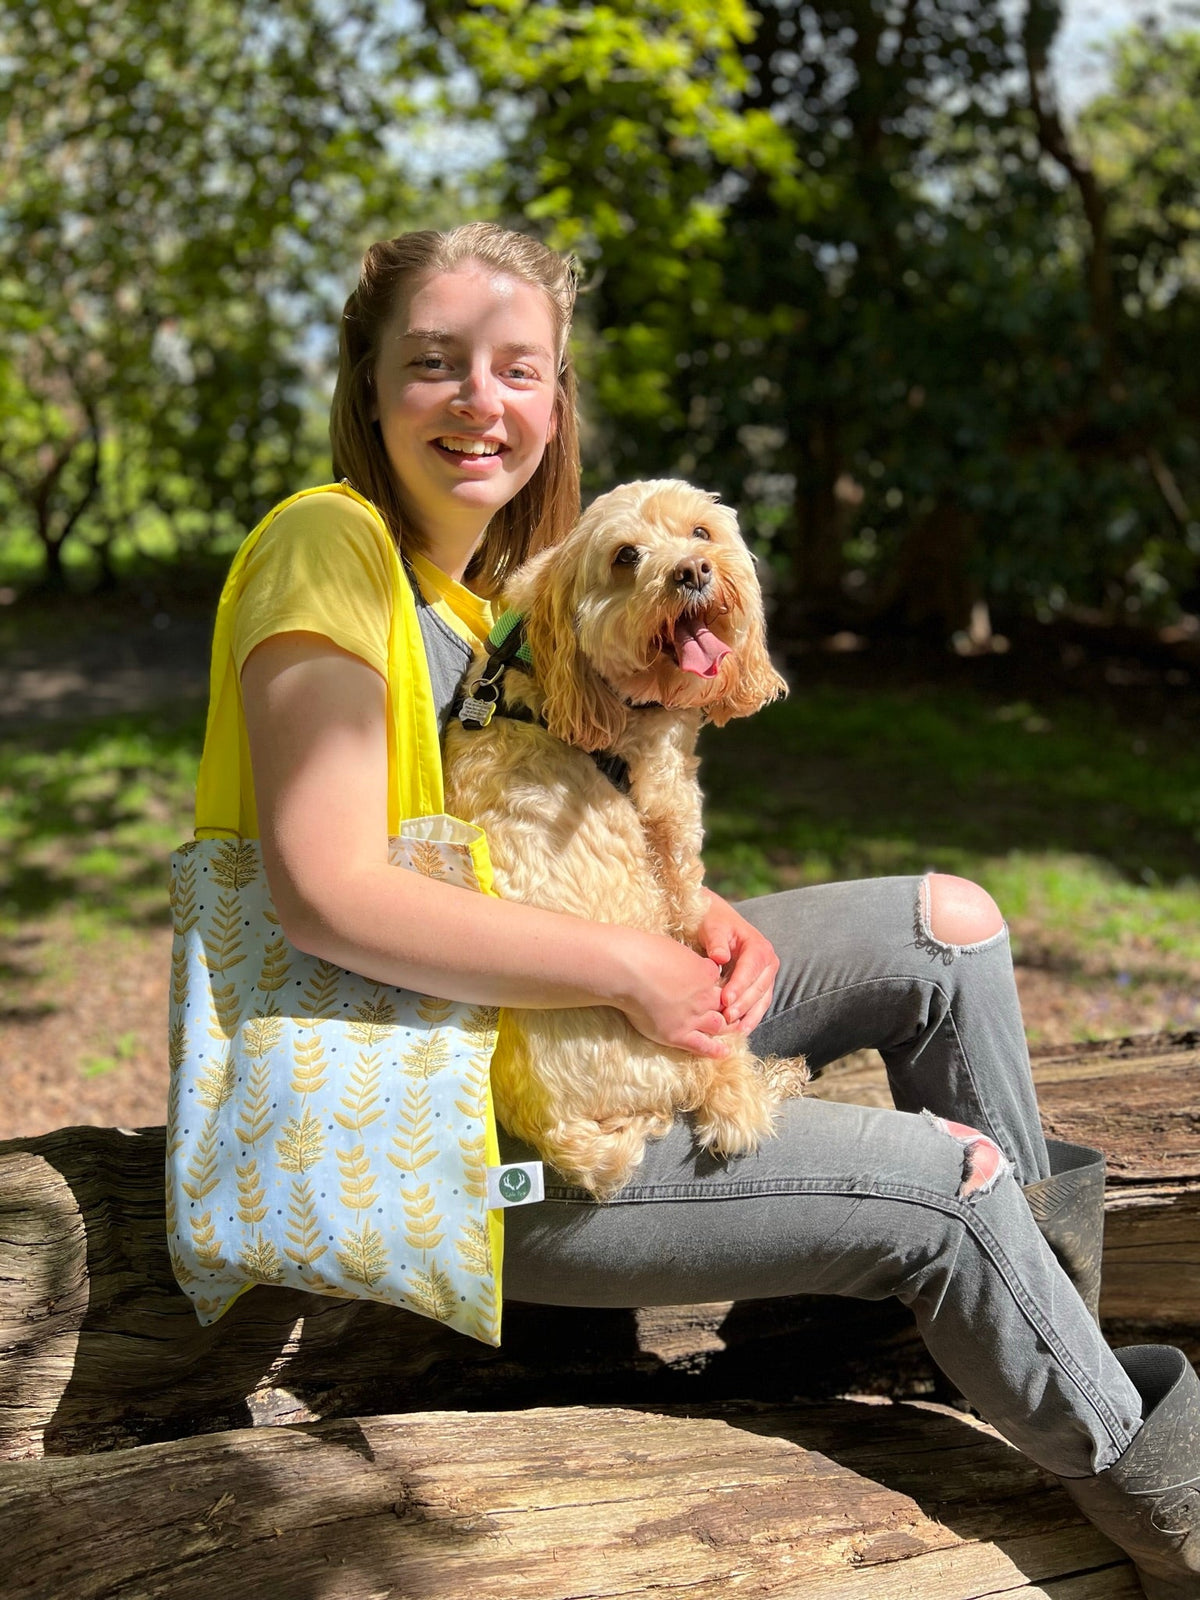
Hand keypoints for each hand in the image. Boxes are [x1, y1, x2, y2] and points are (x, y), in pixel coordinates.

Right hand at [613, 929, 730, 1059]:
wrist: (628, 970)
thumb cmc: (646, 952)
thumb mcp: (675, 947)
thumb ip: (686, 959)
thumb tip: (683, 961)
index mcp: (706, 972)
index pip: (719, 981)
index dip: (716, 984)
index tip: (712, 987)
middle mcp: (705, 996)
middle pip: (725, 1005)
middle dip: (729, 1009)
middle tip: (733, 1013)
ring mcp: (693, 1016)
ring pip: (719, 1026)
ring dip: (727, 1029)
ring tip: (733, 1031)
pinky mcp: (678, 1034)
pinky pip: (702, 1046)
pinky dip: (715, 1050)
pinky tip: (724, 1052)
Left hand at [696, 889, 778, 1034]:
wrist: (718, 921)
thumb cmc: (714, 923)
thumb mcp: (713, 927)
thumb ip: (717, 942)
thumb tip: (720, 958)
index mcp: (759, 946)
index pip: (751, 968)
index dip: (739, 985)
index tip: (725, 999)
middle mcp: (768, 962)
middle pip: (759, 987)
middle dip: (743, 1004)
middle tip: (726, 1018)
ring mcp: (767, 976)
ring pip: (762, 999)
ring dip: (749, 1016)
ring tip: (734, 1029)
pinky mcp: (761, 987)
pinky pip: (759, 1005)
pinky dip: (750, 1018)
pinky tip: (740, 1030)